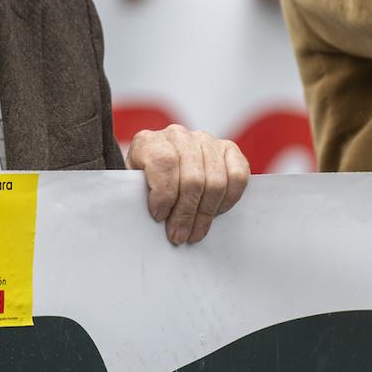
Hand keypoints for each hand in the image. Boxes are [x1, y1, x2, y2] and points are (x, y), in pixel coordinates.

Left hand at [126, 123, 250, 244]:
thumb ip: (140, 196)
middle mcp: (178, 136)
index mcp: (148, 142)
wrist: (160, 165)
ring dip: (205, 213)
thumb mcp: (133, 187)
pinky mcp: (228, 148)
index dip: (164, 194)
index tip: (159, 216)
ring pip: (215, 181)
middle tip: (179, 235)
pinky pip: (237, 176)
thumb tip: (158, 219)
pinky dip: (229, 199)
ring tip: (195, 232)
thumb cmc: (145, 182)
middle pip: (192, 179)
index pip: (164, 163)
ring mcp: (205, 140)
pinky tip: (215, 212)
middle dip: (185, 214)